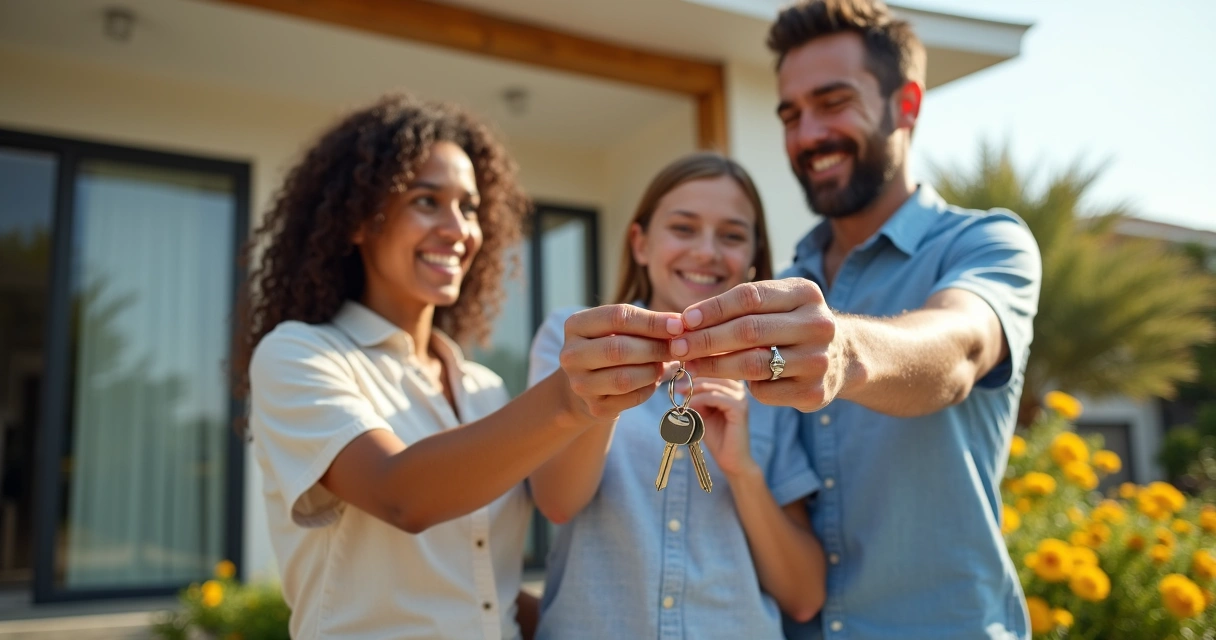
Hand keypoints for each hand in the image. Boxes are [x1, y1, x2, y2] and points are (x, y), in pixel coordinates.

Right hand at [558, 304, 683, 421]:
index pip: (617, 317)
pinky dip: (650, 388)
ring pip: (625, 378)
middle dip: (655, 348)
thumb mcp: (620, 328)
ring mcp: (580, 384)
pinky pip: (631, 398)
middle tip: (678, 347)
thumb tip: (680, 325)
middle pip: (619, 349)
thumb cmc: (611, 346)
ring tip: (665, 363)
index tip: (678, 325)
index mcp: (576, 325)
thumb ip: (646, 323)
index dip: (651, 321)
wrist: (588, 383)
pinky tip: (654, 379)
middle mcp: (571, 355)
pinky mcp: (595, 407)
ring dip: (654, 370)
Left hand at [669, 278, 849, 412]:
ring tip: (689, 364)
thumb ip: (739, 307)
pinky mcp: (814, 393)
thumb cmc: (792, 324)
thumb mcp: (777, 303)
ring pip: (752, 364)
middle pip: (748, 331)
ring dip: (714, 365)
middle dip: (705, 339)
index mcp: (806, 293)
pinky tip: (733, 380)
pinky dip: (743, 386)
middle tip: (677, 346)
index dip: (712, 308)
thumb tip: (686, 322)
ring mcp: (818, 361)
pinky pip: (764, 391)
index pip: (750, 297)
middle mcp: (817, 324)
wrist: (842, 357)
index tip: (684, 320)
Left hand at [688, 377, 757, 477]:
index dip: (696, 371)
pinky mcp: (740, 409)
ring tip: (682, 399)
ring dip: (695, 390)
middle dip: (694, 380)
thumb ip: (695, 396)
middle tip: (678, 389)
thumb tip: (682, 383)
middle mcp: (740, 389)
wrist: (729, 459)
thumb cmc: (716, 436)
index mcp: (733, 386)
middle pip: (715, 373)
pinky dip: (701, 400)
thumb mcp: (701, 411)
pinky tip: (691, 407)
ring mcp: (742, 398)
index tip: (678, 378)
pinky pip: (716, 397)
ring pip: (714, 384)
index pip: (714, 369)